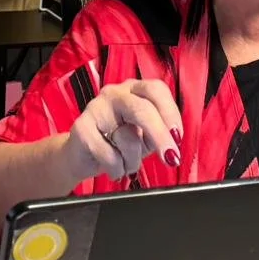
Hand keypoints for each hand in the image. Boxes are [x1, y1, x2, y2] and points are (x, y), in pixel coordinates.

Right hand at [61, 79, 182, 183]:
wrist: (81, 157)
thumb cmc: (116, 144)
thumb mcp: (144, 137)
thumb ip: (159, 132)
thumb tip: (173, 140)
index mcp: (134, 90)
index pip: (156, 90)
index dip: (170, 113)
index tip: (177, 137)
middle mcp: (114, 94)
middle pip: (142, 109)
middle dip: (160, 136)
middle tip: (170, 158)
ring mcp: (95, 108)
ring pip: (127, 138)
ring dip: (133, 161)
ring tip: (126, 163)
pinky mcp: (82, 128)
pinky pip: (110, 155)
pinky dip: (116, 169)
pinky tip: (111, 167)